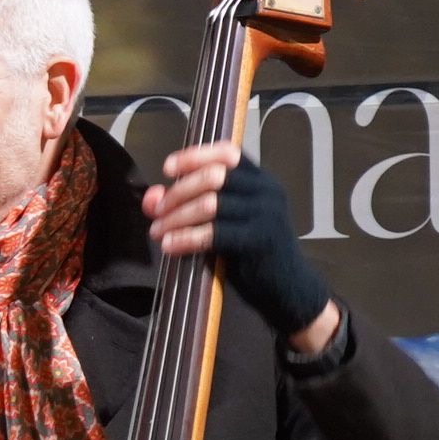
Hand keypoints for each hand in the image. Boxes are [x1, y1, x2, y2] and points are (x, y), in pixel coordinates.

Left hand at [145, 142, 338, 355]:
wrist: (286, 286)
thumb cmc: (250, 252)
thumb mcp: (221, 223)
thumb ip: (187, 206)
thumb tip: (151, 197)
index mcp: (260, 180)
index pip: (228, 154)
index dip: (196, 156)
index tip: (168, 168)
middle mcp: (266, 190)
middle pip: (214, 176)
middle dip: (178, 192)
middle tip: (157, 212)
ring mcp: (266, 213)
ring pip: (211, 204)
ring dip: (177, 217)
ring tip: (157, 231)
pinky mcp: (259, 239)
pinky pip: (215, 233)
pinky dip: (186, 238)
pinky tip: (169, 246)